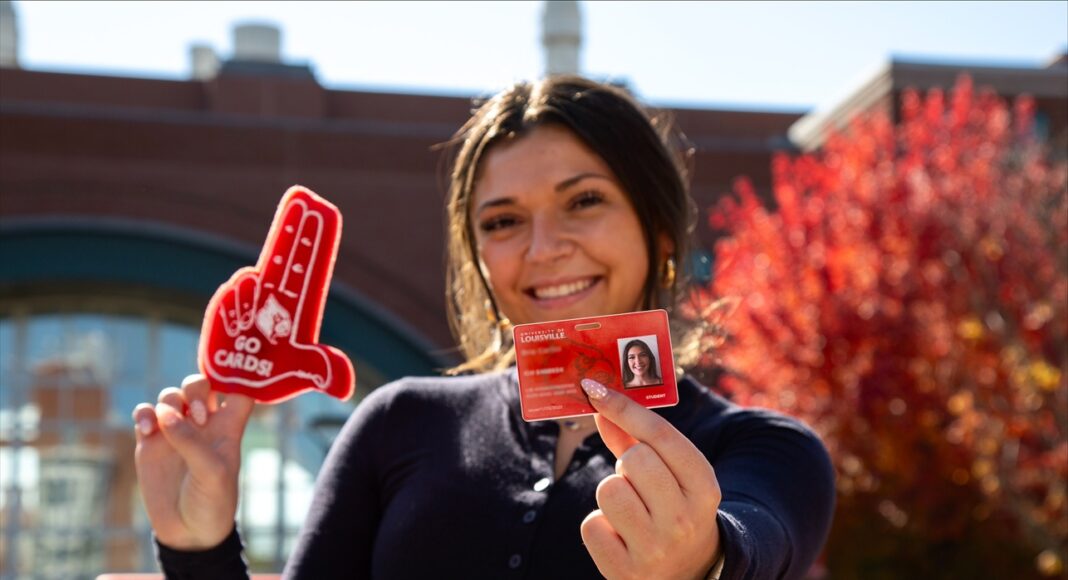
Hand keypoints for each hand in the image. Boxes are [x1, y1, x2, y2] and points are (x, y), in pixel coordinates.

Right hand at [132, 374, 254, 549]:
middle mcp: (203, 425)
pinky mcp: (151, 442)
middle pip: (202, 384)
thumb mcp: (211, 472)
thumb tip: (164, 414)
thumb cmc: (212, 501)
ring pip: (171, 394)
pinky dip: (143, 413)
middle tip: (197, 415)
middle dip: (196, 388)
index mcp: (228, 427)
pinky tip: (146, 429)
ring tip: (166, 424)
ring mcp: (176, 431)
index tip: (227, 376)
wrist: (188, 531)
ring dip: (169, 400)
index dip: (237, 378)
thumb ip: (191, 441)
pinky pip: (145, 413)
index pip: (240, 391)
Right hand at [203, 188, 353, 401]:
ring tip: (260, 301)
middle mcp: (273, 298)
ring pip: (254, 277)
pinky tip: (243, 299)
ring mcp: (248, 302)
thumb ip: (323, 372)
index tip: (323, 212)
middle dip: (294, 228)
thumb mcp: (302, 373)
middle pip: (286, 256)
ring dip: (258, 278)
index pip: (309, 266)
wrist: (237, 389)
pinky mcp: (223, 314)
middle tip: (303, 199)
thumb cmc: (274, 376)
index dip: (315, 241)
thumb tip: (346, 384)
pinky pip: (229, 299)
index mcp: (297, 307)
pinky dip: (236, 299)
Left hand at [580, 379, 722, 579]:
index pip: (660, 434)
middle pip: (633, 459)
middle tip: (637, 483)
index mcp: (703, 486)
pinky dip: (599, 526)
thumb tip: (599, 404)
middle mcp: (684, 519)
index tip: (594, 389)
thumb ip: (636, 438)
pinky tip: (620, 536)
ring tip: (629, 510)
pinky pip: (591, 525)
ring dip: (612, 494)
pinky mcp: (626, 571)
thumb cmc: (672, 509)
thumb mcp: (672, 475)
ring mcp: (656, 548)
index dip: (624, 407)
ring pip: (608, 490)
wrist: (686, 572)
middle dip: (626, 465)